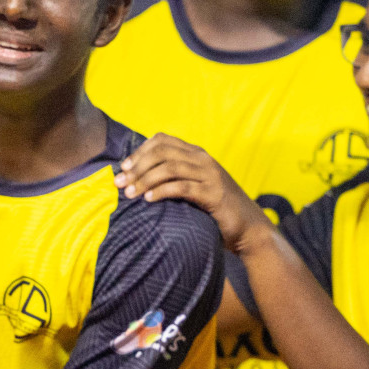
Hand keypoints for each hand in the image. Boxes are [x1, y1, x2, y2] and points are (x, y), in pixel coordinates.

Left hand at [114, 133, 271, 251]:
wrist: (249, 228)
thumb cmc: (214, 208)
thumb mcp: (193, 185)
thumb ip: (173, 177)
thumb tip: (135, 177)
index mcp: (196, 154)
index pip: (162, 141)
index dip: (139, 151)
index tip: (123, 167)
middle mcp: (203, 160)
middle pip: (162, 152)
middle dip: (137, 166)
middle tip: (119, 182)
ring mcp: (210, 175)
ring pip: (170, 168)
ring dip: (145, 179)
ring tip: (129, 192)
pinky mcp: (214, 194)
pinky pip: (183, 187)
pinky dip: (163, 191)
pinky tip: (149, 199)